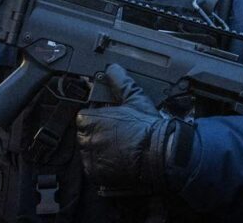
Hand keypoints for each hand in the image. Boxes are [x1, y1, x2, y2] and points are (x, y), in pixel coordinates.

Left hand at [75, 64, 183, 194]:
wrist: (159, 154)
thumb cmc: (147, 127)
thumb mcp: (134, 98)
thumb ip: (120, 81)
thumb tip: (113, 68)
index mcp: (91, 119)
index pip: (83, 117)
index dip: (96, 119)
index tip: (107, 122)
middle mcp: (87, 139)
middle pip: (84, 134)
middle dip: (97, 134)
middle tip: (115, 135)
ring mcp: (91, 158)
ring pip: (89, 151)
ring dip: (99, 150)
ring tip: (118, 148)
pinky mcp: (97, 173)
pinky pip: (93, 168)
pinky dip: (102, 165)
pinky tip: (117, 160)